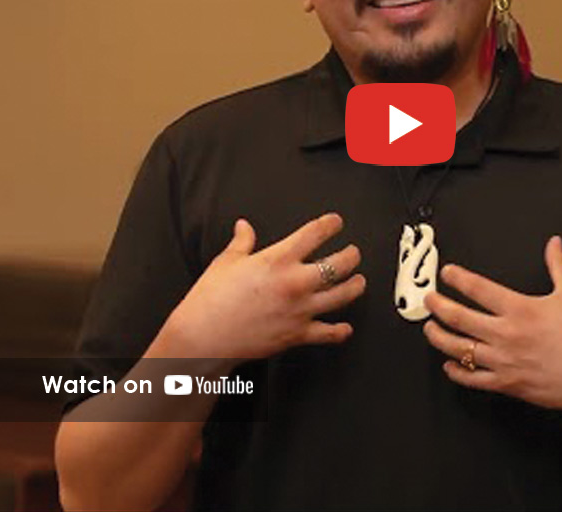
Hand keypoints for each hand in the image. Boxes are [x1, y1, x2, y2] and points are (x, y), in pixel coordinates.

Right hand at [162, 213, 364, 365]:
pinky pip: (328, 334)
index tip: (336, 222)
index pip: (315, 233)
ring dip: (355, 287)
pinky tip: (345, 328)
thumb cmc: (210, 300)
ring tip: (359, 281)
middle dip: (352, 255)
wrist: (202, 339)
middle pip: (339, 263)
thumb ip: (242, 241)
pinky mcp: (297, 335)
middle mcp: (295, 283)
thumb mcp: (226, 262)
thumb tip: (244, 226)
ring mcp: (300, 310)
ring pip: (342, 296)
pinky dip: (340, 331)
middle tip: (354, 252)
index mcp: (278, 260)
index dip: (331, 224)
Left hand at [422, 235, 561, 421]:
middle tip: (429, 298)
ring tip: (430, 328)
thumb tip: (554, 242)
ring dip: (439, 338)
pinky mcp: (507, 383)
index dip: (458, 278)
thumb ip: (558, 265)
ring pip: (459, 349)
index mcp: (519, 309)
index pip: (479, 289)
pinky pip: (473, 379)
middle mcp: (506, 335)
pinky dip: (457, 372)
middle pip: (459, 318)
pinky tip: (449, 365)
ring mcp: (504, 361)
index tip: (447, 272)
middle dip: (438, 306)